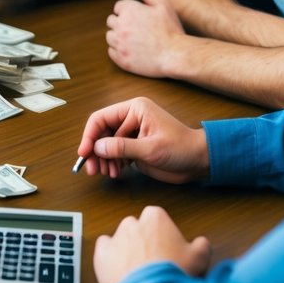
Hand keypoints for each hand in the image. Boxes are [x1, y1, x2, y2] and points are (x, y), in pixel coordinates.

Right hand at [76, 97, 208, 182]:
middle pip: (101, 133)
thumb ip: (122, 147)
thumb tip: (97, 147)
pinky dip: (111, 164)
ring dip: (103, 160)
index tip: (84, 153)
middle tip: (92, 169)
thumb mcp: (150, 148)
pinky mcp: (134, 147)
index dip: (89, 136)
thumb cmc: (181, 148)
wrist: (199, 162)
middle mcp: (130, 119)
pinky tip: (115, 173)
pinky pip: (115, 154)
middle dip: (95, 151)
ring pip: (106, 145)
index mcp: (134, 109)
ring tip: (107, 173)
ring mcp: (132, 134)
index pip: (101, 118)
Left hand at [94, 206, 211, 282]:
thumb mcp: (201, 257)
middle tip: (152, 260)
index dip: (160, 232)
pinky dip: (109, 256)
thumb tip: (201, 243)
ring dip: (126, 249)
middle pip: (136, 227)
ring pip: (120, 239)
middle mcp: (133, 223)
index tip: (165, 247)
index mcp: (155, 218)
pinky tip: (118, 269)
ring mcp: (115, 237)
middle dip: (142, 239)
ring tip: (137, 270)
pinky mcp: (102, 254)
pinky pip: (104, 249)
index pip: (155, 217)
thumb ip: (201, 245)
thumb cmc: (176, 272)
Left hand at [106, 0, 185, 76]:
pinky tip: (130, 50)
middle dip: (121, 23)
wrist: (175, 55)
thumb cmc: (171, 30)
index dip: (128, 11)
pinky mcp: (121, 59)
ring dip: (117, 36)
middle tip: (135, 29)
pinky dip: (118, 50)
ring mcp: (119, 43)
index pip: (118, 7)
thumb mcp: (164, 6)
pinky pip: (111, 52)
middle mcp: (120, 26)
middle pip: (111, 21)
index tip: (137, 17)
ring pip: (110, 36)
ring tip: (133, 40)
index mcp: (129, 11)